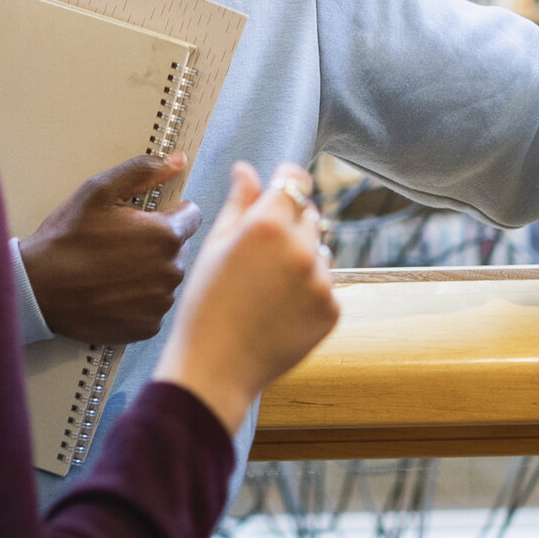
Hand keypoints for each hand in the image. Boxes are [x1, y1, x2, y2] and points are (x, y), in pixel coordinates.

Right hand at [20, 154, 197, 344]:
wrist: (38, 289)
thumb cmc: (66, 240)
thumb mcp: (98, 191)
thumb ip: (142, 171)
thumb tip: (176, 161)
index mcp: (165, 234)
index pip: (192, 216)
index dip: (169, 213)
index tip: (146, 219)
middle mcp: (170, 271)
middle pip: (178, 249)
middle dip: (156, 244)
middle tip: (120, 245)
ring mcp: (159, 302)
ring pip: (166, 279)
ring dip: (149, 273)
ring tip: (113, 270)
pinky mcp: (146, 327)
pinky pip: (153, 307)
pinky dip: (138, 301)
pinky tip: (113, 293)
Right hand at [152, 162, 339, 436]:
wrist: (217, 366)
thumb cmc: (206, 305)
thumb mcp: (214, 247)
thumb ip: (238, 203)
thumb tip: (247, 170)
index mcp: (267, 225)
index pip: (295, 180)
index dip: (286, 181)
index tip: (279, 188)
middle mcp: (300, 248)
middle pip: (309, 215)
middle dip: (290, 224)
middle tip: (260, 255)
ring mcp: (320, 281)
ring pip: (320, 251)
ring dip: (302, 258)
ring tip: (267, 287)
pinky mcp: (332, 310)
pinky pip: (326, 286)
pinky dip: (308, 292)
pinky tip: (279, 308)